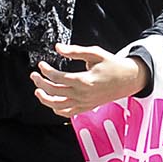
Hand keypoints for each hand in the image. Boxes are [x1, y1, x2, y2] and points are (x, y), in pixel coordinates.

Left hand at [30, 43, 148, 117]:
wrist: (128, 79)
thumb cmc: (112, 64)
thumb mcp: (95, 53)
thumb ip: (75, 51)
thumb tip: (57, 47)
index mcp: (85, 80)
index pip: (58, 78)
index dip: (46, 71)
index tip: (41, 64)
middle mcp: (83, 95)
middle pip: (55, 91)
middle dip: (41, 83)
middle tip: (34, 75)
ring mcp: (85, 103)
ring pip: (58, 106)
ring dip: (45, 99)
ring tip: (37, 90)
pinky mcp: (87, 108)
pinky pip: (68, 113)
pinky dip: (57, 109)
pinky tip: (51, 101)